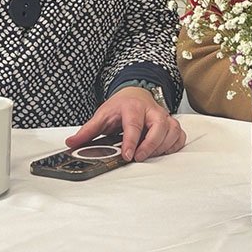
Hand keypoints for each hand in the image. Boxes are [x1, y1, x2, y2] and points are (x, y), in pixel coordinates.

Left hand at [68, 86, 185, 161]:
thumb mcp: (102, 115)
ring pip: (171, 131)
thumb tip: (71, 143)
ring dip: (162, 146)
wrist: (135, 93)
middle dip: (150, 144)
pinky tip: (162, 151)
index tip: (127, 155)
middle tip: (139, 158)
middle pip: (159, 126)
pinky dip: (174, 145)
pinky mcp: (172, 124)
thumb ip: (88, 130)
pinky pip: (180, 135)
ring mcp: (164, 116)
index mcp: (132, 107)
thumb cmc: (120, 107)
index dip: (131, 141)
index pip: (134, 124)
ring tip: (148, 155)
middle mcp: (151, 110)